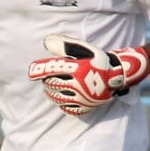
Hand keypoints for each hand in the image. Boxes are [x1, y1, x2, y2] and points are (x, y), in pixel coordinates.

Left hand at [28, 34, 149, 115]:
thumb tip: (46, 41)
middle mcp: (78, 85)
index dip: (38, 70)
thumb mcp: (84, 49)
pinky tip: (62, 98)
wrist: (118, 76)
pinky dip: (62, 104)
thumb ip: (65, 44)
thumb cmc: (99, 60)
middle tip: (47, 77)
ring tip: (52, 87)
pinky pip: (67, 109)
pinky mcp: (85, 107)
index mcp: (77, 69)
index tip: (31, 71)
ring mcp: (81, 98)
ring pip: (57, 98)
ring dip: (51, 93)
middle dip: (46, 81)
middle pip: (51, 85)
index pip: (50, 70)